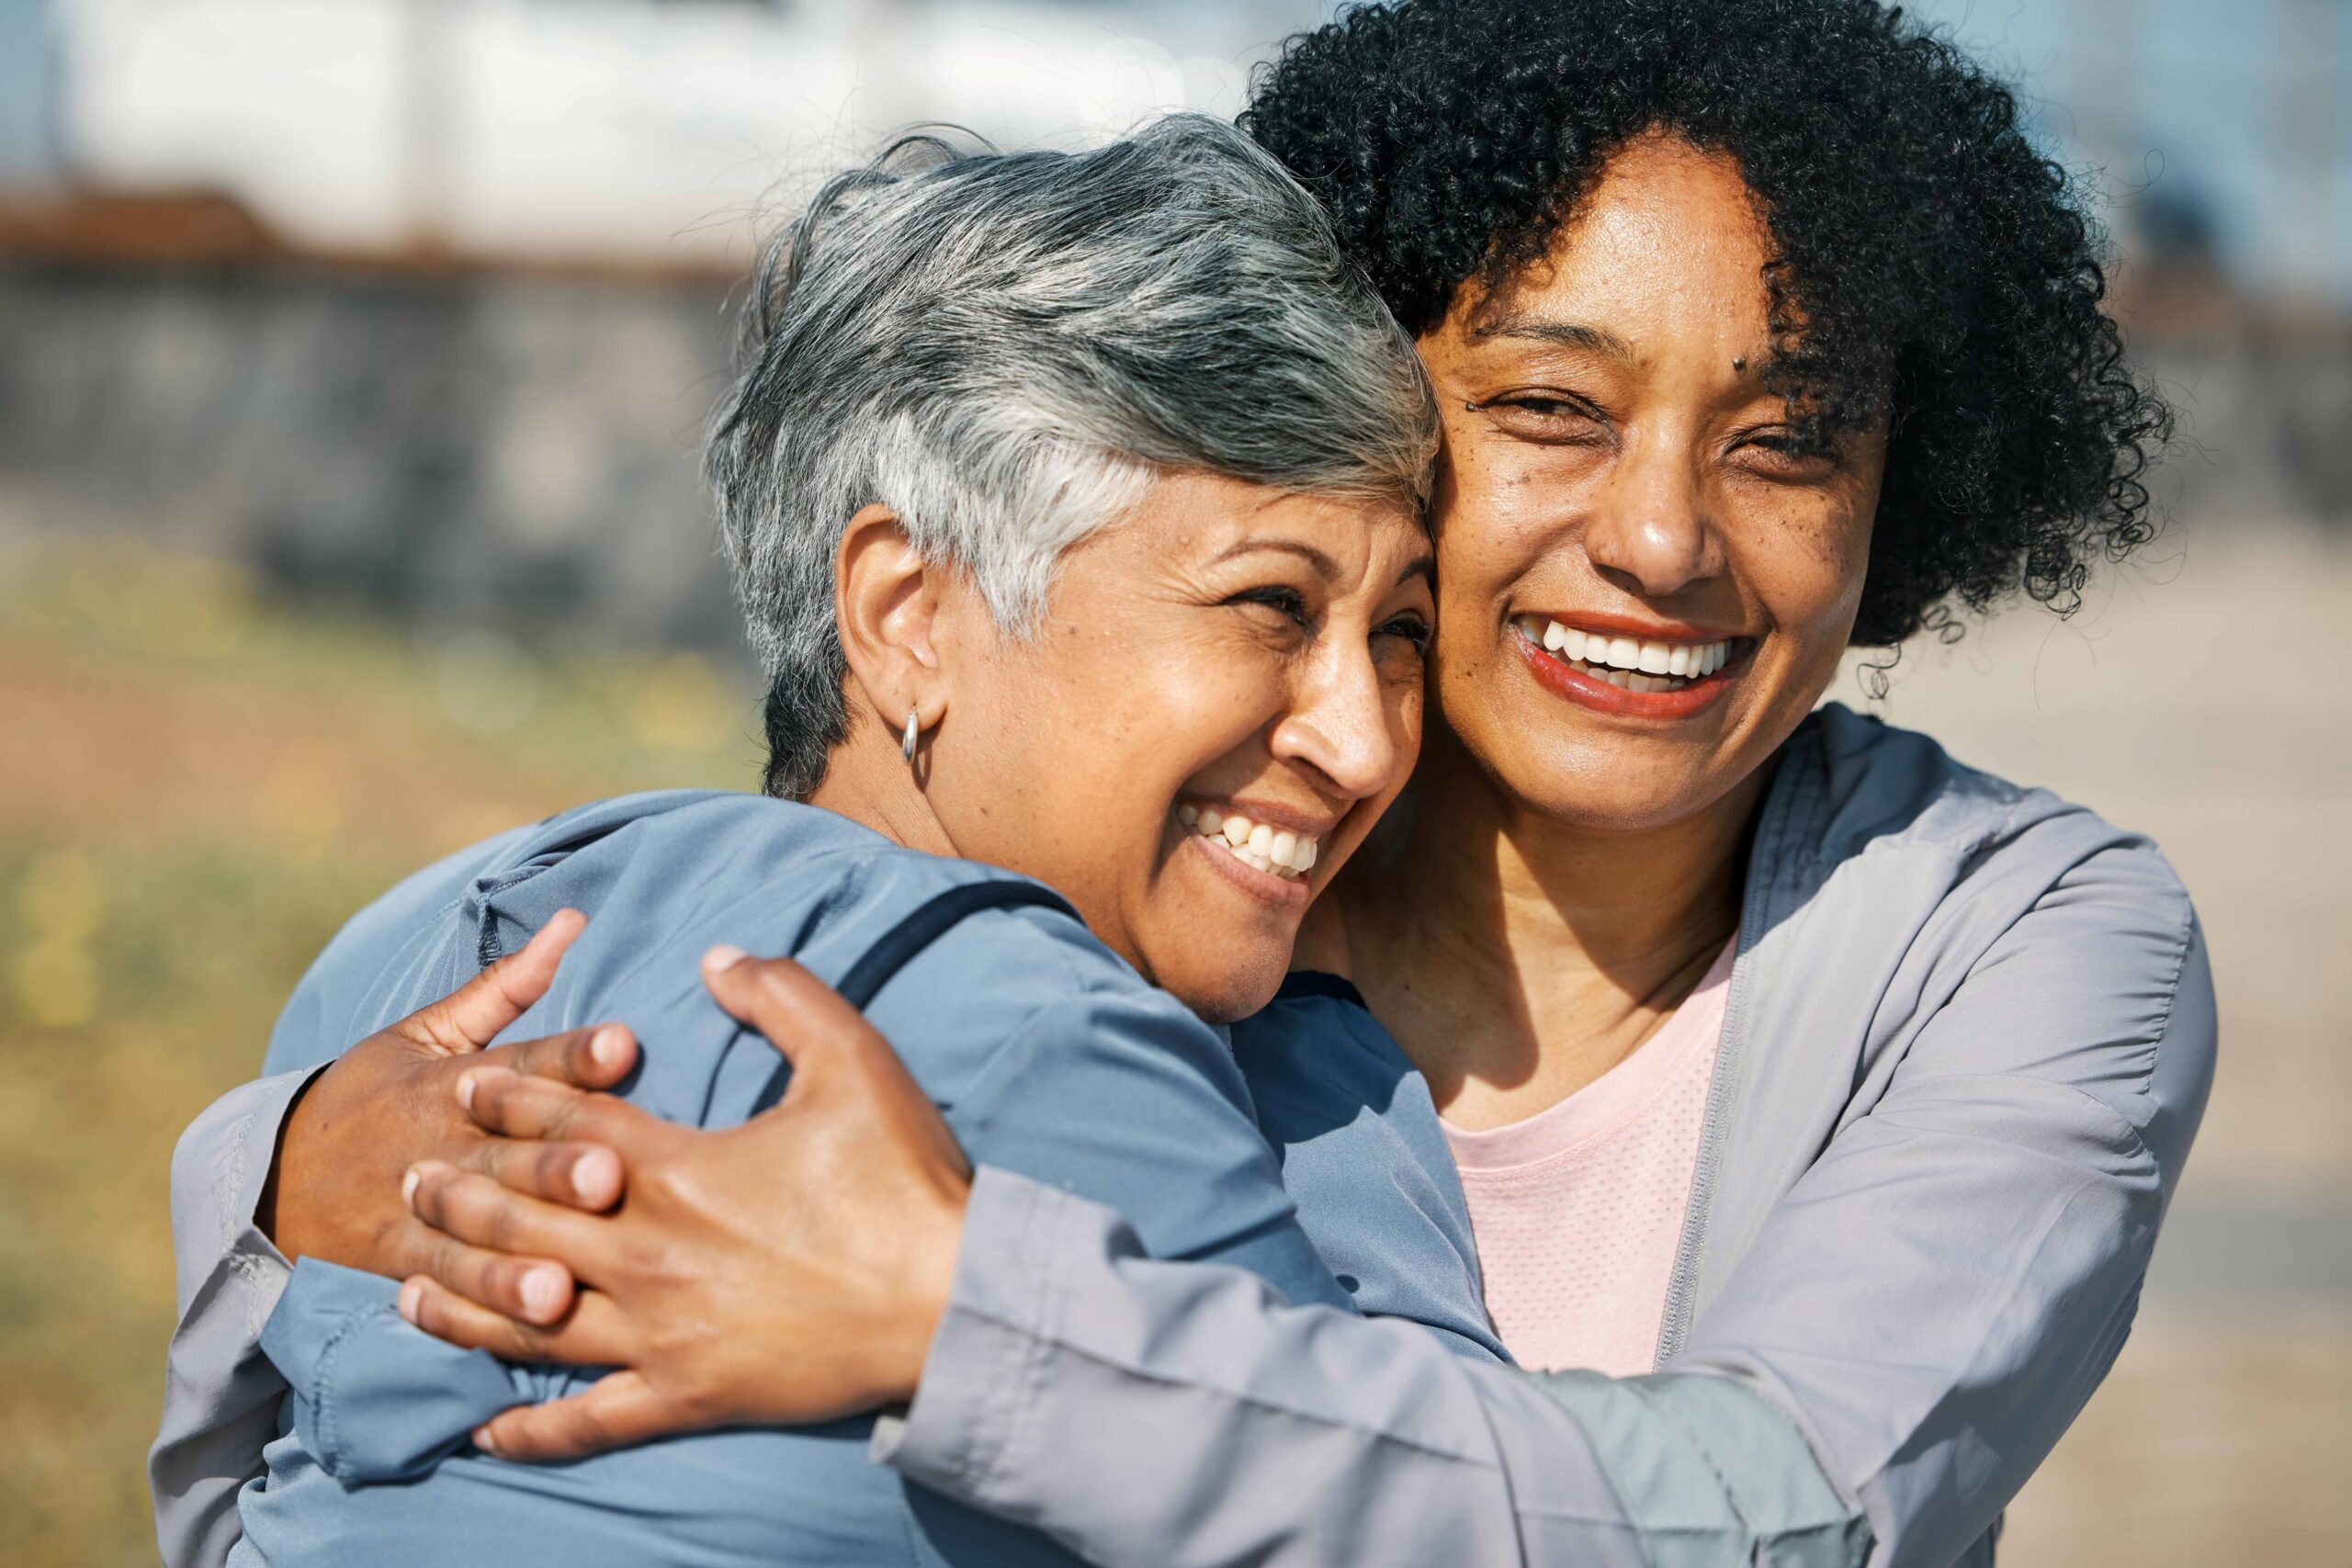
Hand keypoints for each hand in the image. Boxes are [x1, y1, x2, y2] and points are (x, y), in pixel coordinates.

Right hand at [265, 909, 640, 1321]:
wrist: (271, 1180)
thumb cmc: (375, 1097)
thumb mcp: (426, 1032)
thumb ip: (506, 986)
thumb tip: (573, 921)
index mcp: (451, 1080)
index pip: (521, 1063)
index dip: (572, 1054)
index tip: (625, 1045)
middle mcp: (437, 1145)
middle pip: (506, 1155)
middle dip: (555, 1167)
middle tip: (609, 1177)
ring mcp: (414, 1210)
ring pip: (473, 1235)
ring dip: (517, 1260)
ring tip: (563, 1284)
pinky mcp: (398, 1264)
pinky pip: (442, 1290)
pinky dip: (477, 1309)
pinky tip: (522, 1329)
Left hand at [395, 948, 973, 1460]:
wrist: (950, 1301)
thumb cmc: (904, 1180)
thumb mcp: (853, 1061)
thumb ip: (780, 996)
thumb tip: (716, 958)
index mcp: (676, 1169)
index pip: (564, 1126)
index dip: (509, 1100)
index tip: (464, 1087)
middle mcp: (645, 1252)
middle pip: (520, 1219)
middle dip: (457, 1196)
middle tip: (408, 1182)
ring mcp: (658, 1333)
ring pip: (528, 1318)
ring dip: (459, 1302)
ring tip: (409, 1287)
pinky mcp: (685, 1396)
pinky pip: (586, 1421)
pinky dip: (531, 1429)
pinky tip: (488, 1431)